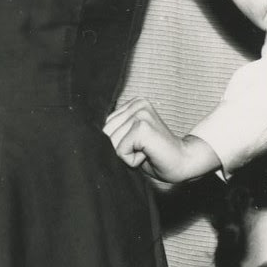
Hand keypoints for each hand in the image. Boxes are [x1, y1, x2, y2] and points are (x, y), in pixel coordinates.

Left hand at [101, 99, 219, 183]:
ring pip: (112, 144)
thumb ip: (113, 132)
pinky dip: (131, 161)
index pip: (103, 127)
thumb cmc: (153, 155)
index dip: (117, 144)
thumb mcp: (129, 140)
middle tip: (143, 149)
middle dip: (120, 150)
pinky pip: (120, 151)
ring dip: (126, 155)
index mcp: (132, 103)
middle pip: (105, 134)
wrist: (183, 163)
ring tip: (146, 151)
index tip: (138, 145)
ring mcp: (141, 113)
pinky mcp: (143, 126)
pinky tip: (148, 154)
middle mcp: (137, 104)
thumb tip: (84, 134)